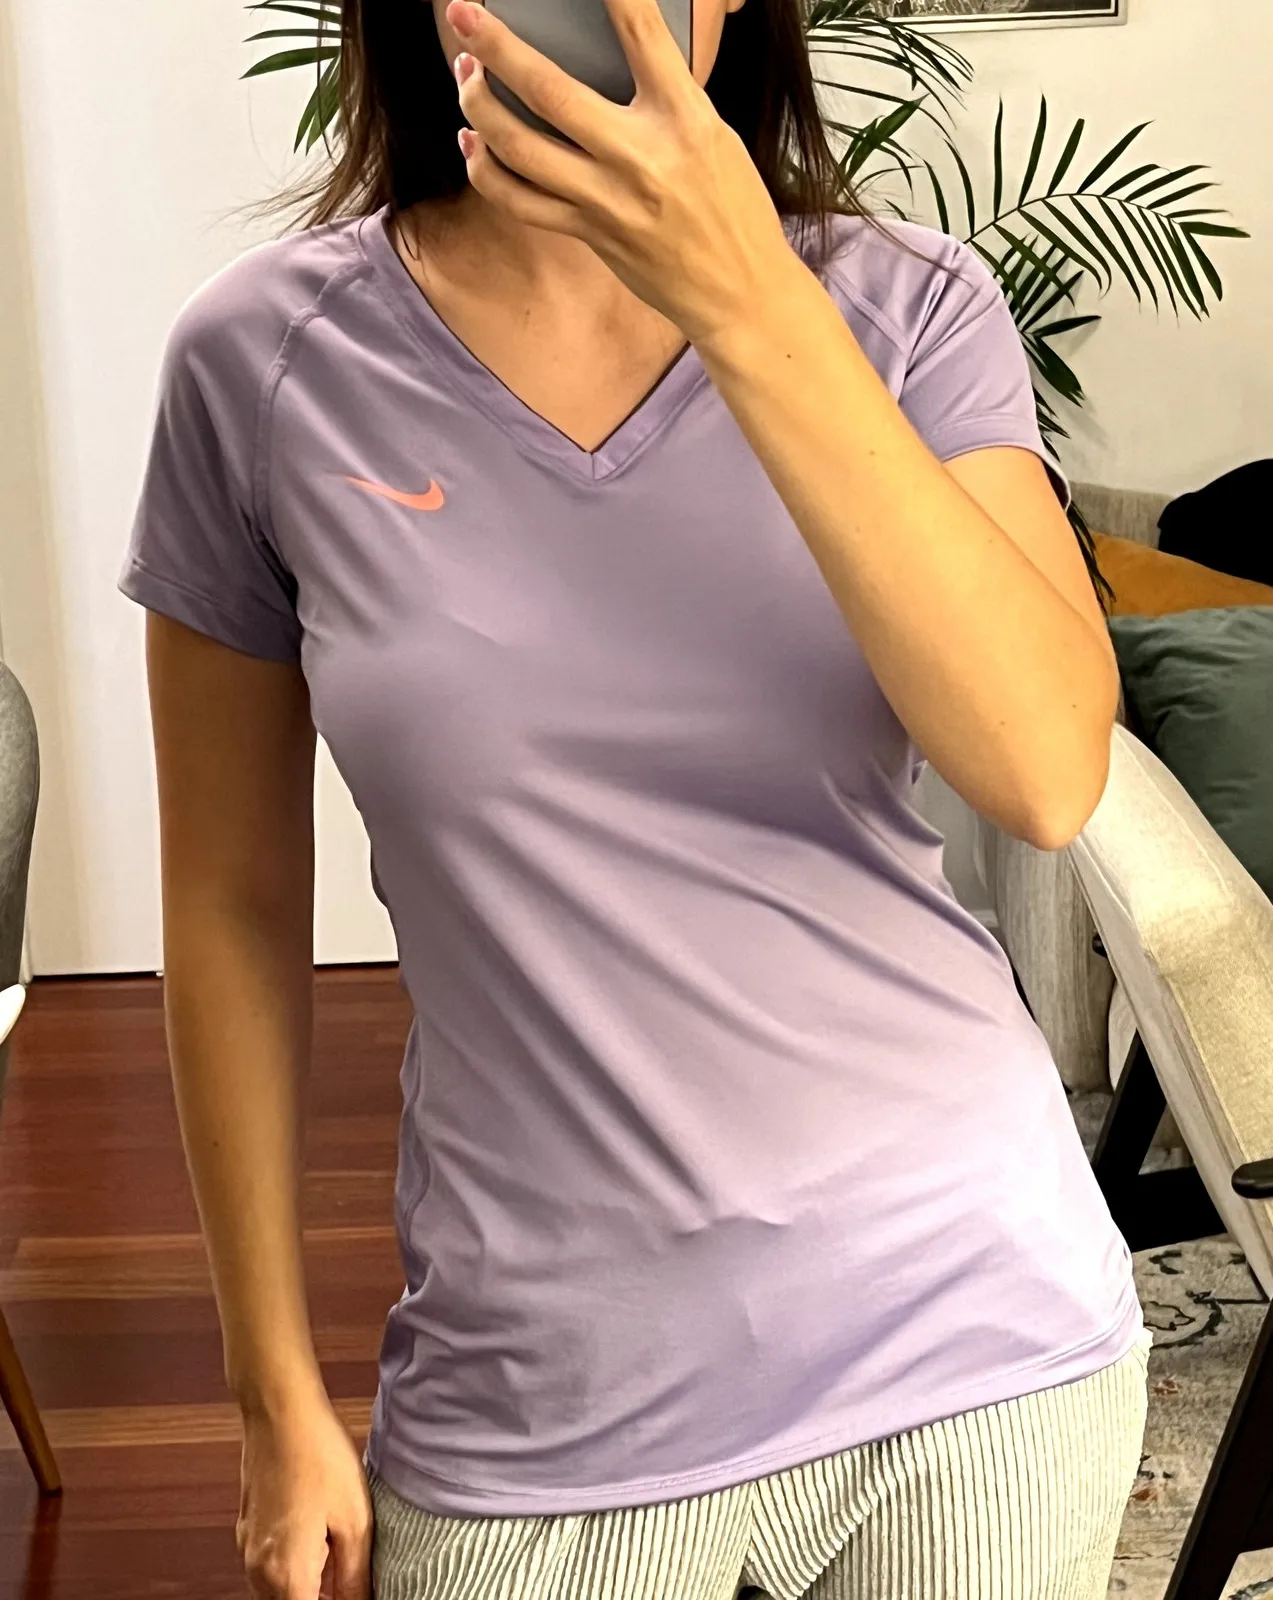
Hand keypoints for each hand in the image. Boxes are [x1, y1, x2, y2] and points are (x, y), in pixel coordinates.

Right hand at [236, 1392, 372, 1599]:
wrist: (280, 1411)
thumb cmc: (319, 1456)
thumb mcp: (355, 1520)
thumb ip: (355, 1577)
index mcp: (288, 1576)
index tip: (357, 1591)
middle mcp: (259, 1571)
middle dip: (322, 1599)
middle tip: (353, 1580)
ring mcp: (249, 1549)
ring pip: (278, 1593)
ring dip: (308, 1588)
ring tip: (341, 1562)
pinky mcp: (248, 1529)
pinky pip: (270, 1569)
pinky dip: (294, 1569)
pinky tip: (321, 1542)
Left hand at [445, 0, 799, 344]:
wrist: (738, 293)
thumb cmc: (733, 210)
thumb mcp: (715, 136)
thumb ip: (664, 98)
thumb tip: (618, 62)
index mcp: (684, 118)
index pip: (642, 34)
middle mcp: (640, 156)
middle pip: (549, 92)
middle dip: (496, 47)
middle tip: (463, 16)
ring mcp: (608, 200)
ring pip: (519, 147)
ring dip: (479, 106)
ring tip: (465, 76)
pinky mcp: (589, 233)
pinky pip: (520, 202)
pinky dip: (486, 172)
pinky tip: (474, 146)